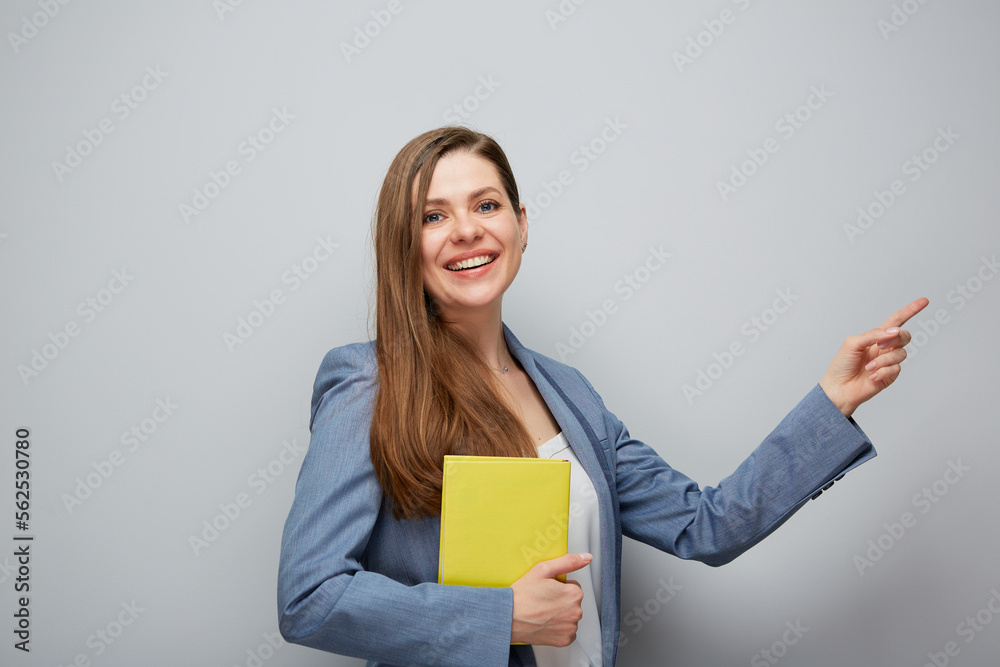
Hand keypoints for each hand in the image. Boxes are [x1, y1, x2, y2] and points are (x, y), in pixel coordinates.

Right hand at [510, 552, 590, 645]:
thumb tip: (586, 558)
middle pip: (572, 602)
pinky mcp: (564, 640)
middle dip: (561, 600)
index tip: (547, 590)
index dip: (559, 587)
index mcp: (574, 594)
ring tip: (542, 611)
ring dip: (560, 614)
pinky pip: (567, 631)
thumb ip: (568, 562)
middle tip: (543, 600)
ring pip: (569, 616)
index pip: (573, 587)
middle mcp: (576, 612)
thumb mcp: (543, 569)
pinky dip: (558, 628)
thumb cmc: (523, 595)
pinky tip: (545, 622)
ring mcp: (570, 628)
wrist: (508, 617)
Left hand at [819, 298, 928, 417]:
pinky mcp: (891, 375)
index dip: (910, 311)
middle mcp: (885, 348)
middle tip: (879, 347)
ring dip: (883, 360)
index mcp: (876, 337)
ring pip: (901, 354)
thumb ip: (873, 335)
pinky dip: (883, 372)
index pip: (896, 321)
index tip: (924, 301)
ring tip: (868, 367)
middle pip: (904, 336)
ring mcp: (889, 361)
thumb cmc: (842, 364)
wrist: (839, 388)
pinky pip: (896, 369)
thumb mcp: (853, 343)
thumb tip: (894, 331)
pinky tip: (872, 376)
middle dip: (895, 339)